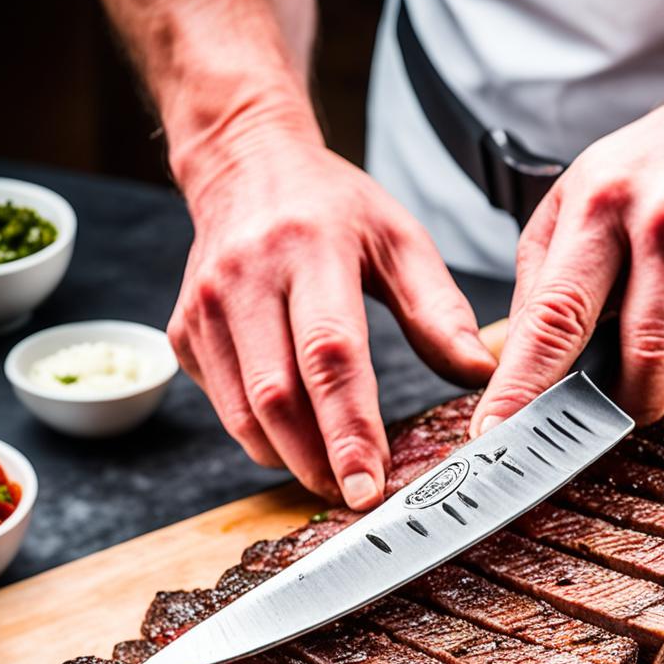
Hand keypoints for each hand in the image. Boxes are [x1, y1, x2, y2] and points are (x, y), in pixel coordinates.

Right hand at [170, 125, 495, 508]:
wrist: (244, 165)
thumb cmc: (331, 206)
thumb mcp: (398, 238)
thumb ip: (439, 309)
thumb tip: (481, 374)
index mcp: (309, 250)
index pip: (330, 355)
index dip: (350, 428)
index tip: (371, 486)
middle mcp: (244, 280)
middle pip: (279, 398)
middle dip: (319, 461)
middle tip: (358, 497)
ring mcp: (203, 309)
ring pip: (244, 415)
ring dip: (290, 459)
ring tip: (333, 475)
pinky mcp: (182, 333)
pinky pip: (225, 405)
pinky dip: (262, 437)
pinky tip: (296, 438)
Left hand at [470, 72, 663, 433]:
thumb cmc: (642, 171)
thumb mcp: (568, 204)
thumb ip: (538, 284)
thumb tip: (517, 364)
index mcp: (600, 211)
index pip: (556, 316)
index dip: (526, 383)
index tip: (498, 431)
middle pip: (643, 360)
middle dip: (621, 404)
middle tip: (605, 404)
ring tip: (661, 295)